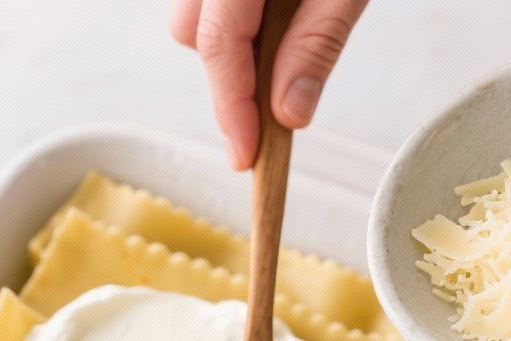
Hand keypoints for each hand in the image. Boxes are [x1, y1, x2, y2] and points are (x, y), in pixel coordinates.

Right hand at [171, 0, 368, 169]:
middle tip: (275, 106)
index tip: (245, 156)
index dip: (231, 107)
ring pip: (194, 20)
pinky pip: (210, 5)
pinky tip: (274, 22)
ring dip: (230, 48)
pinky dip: (236, 25)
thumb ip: (316, 42)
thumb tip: (289, 113)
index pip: (218, 43)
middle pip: (193, 34)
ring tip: (284, 45)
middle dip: (230, 80)